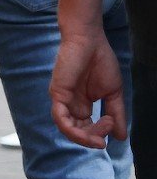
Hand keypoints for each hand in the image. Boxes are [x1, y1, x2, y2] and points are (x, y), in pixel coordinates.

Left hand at [50, 27, 125, 147]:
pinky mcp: (57, 95)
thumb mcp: (113, 92)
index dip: (98, 134)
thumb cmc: (100, 62)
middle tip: (108, 127)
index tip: (112, 125)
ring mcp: (62, 101)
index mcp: (82, 106)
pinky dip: (71, 128)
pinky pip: (60, 118)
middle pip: (77, 132)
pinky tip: (84, 130)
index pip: (86, 129)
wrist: (90, 41)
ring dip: (84, 136)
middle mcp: (70, 106)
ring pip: (68, 129)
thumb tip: (121, 137)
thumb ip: (116, 113)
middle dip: (93, 137)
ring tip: (100, 133)